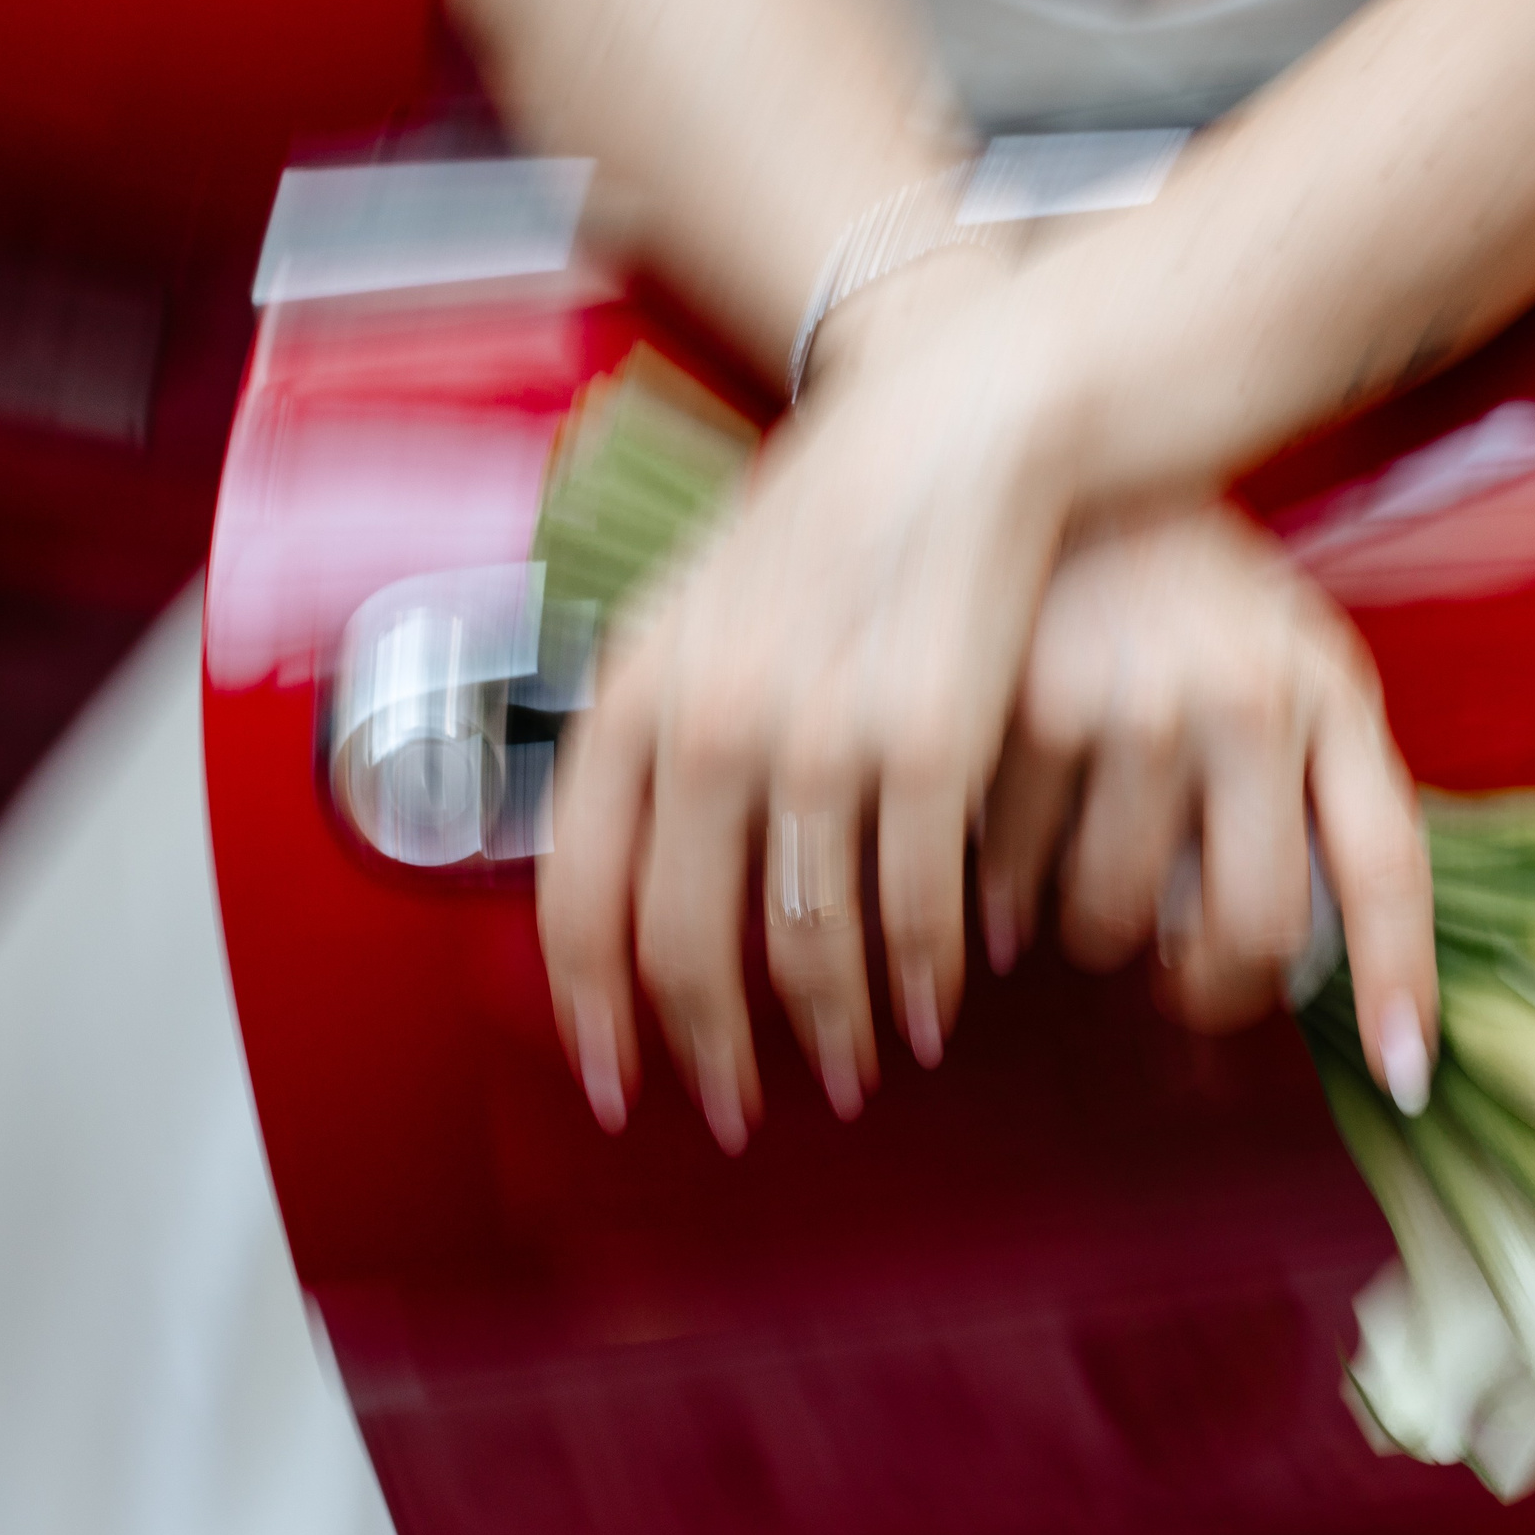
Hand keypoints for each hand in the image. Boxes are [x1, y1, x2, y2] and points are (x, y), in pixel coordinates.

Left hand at [538, 301, 1072, 1151]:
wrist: (958, 423)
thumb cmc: (834, 524)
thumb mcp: (700, 612)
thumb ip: (658, 733)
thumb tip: (631, 864)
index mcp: (634, 692)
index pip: (576, 897)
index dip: (594, 1017)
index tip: (623, 1087)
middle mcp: (707, 720)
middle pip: (684, 945)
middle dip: (715, 1055)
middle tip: (741, 1111)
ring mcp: (817, 733)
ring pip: (807, 945)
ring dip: (835, 1032)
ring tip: (860, 1069)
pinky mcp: (929, 741)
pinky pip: (914, 906)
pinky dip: (926, 976)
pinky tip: (937, 1002)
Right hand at [980, 504, 1438, 1103]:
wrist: (1050, 461)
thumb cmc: (1173, 587)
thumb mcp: (1273, 657)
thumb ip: (1298, 786)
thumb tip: (1287, 964)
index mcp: (1327, 690)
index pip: (1385, 865)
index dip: (1398, 982)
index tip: (1405, 1075)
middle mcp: (1251, 697)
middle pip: (1254, 928)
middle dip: (1210, 992)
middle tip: (1174, 985)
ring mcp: (1142, 703)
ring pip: (1121, 916)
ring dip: (1093, 930)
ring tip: (1076, 877)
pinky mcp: (1034, 707)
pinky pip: (1019, 872)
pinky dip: (1003, 892)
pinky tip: (1003, 851)